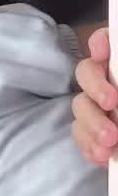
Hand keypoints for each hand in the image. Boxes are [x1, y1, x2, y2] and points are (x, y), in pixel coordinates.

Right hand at [71, 28, 117, 166]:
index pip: (108, 40)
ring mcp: (101, 107)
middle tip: (111, 103)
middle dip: (96, 86)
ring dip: (92, 123)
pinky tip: (104, 155)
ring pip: (82, 106)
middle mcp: (112, 80)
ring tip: (111, 141)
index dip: (101, 41)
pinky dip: (90, 145)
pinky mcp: (96, 134)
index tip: (103, 53)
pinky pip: (82, 136)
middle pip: (87, 71)